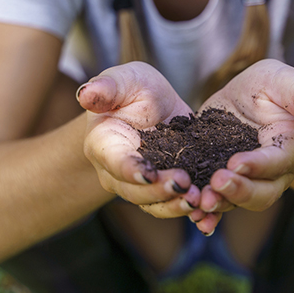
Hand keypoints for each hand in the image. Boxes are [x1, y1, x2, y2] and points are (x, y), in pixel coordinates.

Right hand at [79, 61, 200, 217]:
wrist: (152, 106)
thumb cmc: (132, 90)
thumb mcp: (125, 79)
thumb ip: (107, 86)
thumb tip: (85, 94)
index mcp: (104, 144)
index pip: (115, 161)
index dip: (130, 169)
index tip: (149, 173)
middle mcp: (117, 172)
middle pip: (135, 191)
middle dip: (159, 190)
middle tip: (184, 183)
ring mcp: (140, 185)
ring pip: (154, 205)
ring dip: (176, 206)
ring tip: (198, 199)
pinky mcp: (163, 191)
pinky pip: (173, 207)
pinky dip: (190, 213)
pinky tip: (208, 212)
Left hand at [191, 59, 293, 233]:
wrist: (250, 97)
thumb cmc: (273, 86)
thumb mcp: (285, 80)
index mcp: (292, 146)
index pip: (279, 162)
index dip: (259, 165)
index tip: (235, 162)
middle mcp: (276, 172)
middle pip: (263, 193)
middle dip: (240, 192)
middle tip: (215, 183)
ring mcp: (251, 181)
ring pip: (239, 202)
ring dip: (220, 204)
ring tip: (200, 201)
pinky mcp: (227, 181)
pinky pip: (220, 201)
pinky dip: (208, 212)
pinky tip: (193, 214)